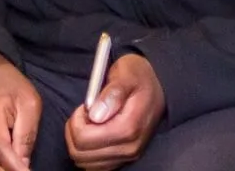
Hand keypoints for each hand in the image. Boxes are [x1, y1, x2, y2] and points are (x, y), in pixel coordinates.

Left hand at [65, 53, 165, 170]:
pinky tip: (94, 134)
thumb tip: (95, 114)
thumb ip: (112, 92)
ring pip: (84, 162)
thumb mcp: (126, 74)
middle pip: (81, 153)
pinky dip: (87, 152)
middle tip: (85, 113)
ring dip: (79, 142)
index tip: (86, 105)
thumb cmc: (140, 77)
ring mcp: (128, 156)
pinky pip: (95, 166)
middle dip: (75, 131)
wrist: (160, 86)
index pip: (84, 138)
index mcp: (129, 128)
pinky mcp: (124, 159)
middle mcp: (129, 147)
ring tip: (90, 122)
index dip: (77, 120)